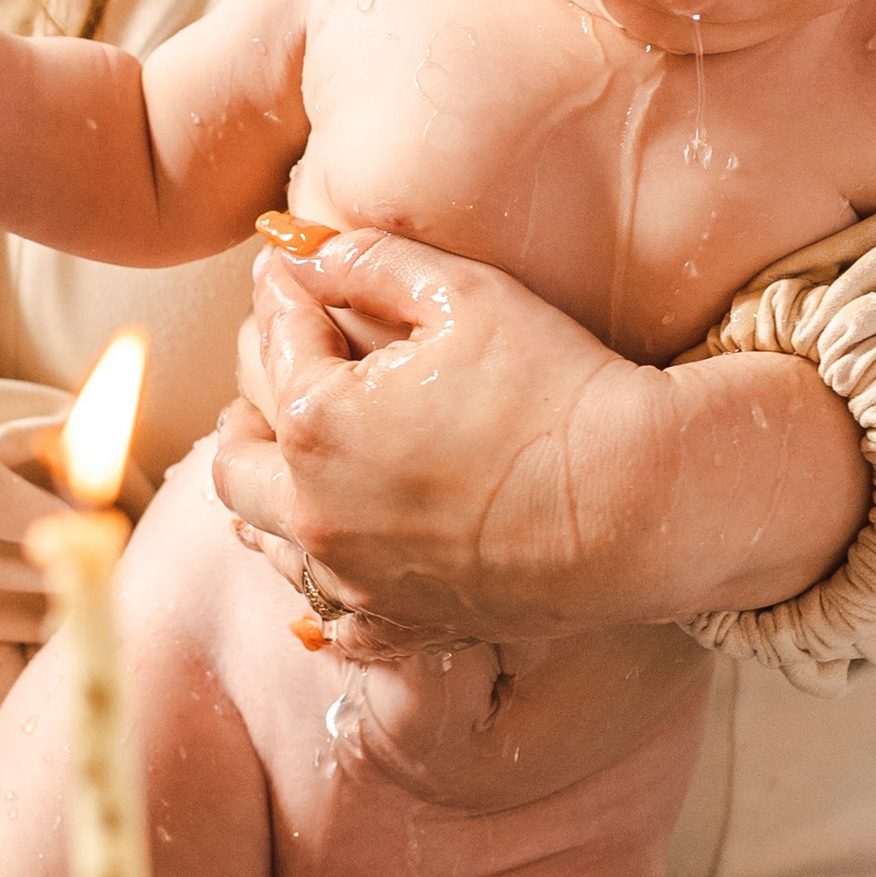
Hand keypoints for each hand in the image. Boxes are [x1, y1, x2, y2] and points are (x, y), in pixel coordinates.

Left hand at [212, 232, 643, 644]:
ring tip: (289, 472)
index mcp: (319, 422)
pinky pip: (328, 621)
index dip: (281, 298)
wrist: (639, 501)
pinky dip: (320, 587)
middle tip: (258, 398)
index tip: (285, 277)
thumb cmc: (559, 388)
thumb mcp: (465, 296)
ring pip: (269, 544)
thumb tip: (298, 249)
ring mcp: (357, 581)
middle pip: (236, 464)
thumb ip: (368, 262)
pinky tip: (340, 562)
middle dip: (244, 419)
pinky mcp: (401, 627)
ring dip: (269, 501)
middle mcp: (318, 513)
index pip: (276, 342)